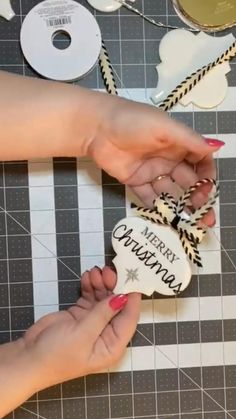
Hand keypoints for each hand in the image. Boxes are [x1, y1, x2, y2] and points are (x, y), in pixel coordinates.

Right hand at [23, 267, 140, 387]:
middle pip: (117, 305)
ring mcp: (93, 322)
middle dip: (114, 286)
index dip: (132, 298)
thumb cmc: (56, 355)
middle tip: (108, 270)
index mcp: (113, 345)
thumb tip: (123, 297)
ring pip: (104, 298)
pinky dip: (90, 286)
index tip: (132, 278)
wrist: (28, 357)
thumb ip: (103, 314)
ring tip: (94, 272)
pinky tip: (87, 277)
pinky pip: (90, 296)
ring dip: (101, 283)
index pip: (129, 318)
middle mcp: (106, 333)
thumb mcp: (82, 335)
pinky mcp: (81, 314)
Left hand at [88, 95, 223, 224]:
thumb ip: (190, 140)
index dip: (207, 176)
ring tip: (189, 223)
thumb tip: (219, 146)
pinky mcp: (135, 181)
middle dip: (198, 198)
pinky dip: (157, 206)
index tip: (209, 190)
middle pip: (188, 181)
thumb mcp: (165, 128)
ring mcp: (152, 171)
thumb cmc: (134, 121)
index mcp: (179, 144)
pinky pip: (149, 196)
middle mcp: (168, 159)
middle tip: (204, 217)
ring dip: (181, 206)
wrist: (97, 127)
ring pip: (170, 192)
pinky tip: (165, 217)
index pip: (200, 162)